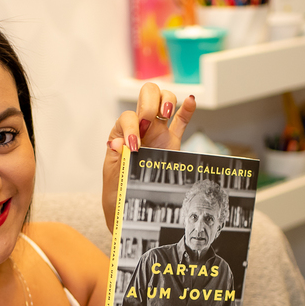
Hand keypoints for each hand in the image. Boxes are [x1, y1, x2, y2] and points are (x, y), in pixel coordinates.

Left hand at [103, 84, 196, 231]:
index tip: (135, 146)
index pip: (127, 117)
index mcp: (121, 133)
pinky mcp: (172, 142)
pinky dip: (187, 109)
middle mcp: (140, 128)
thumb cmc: (118, 193)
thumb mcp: (114, 177)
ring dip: (166, 101)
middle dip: (149, 103)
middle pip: (146, 96)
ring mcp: (158, 132)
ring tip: (165, 114)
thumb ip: (118, 159)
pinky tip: (190, 101)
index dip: (131, 127)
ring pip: (164, 101)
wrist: (129, 209)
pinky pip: (181, 121)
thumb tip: (118, 142)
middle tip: (150, 121)